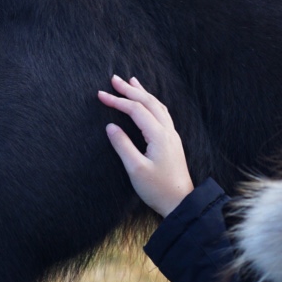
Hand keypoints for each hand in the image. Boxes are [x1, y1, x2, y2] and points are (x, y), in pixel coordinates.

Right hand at [98, 75, 194, 216]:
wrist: (180, 202)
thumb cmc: (157, 188)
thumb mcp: (135, 169)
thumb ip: (122, 145)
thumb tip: (110, 127)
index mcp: (158, 135)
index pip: (136, 110)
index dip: (118, 100)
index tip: (100, 95)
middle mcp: (167, 131)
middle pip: (148, 102)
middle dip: (130, 90)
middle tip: (114, 79)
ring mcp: (171, 135)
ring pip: (157, 106)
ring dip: (143, 93)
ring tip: (132, 82)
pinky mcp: (171, 142)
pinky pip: (162, 114)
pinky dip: (151, 103)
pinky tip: (147, 103)